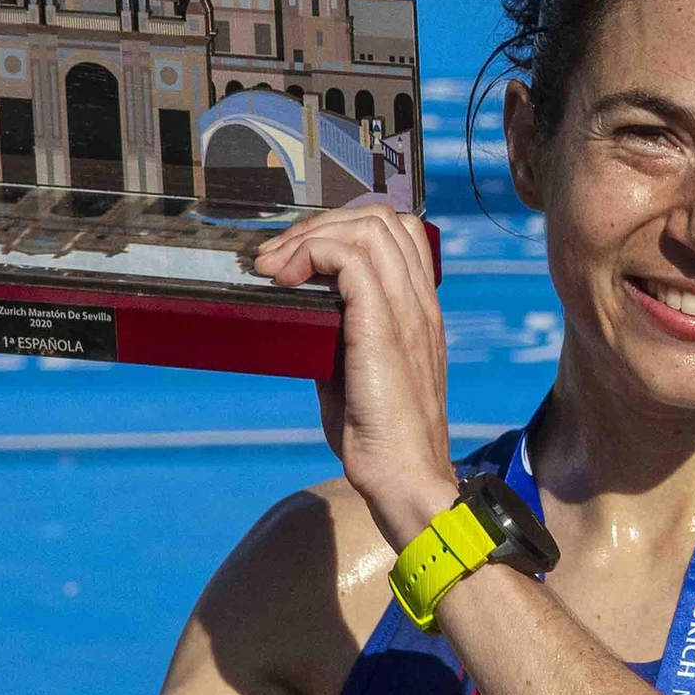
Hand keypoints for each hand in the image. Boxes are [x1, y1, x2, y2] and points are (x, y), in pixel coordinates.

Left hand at [254, 203, 455, 548]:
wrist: (405, 477)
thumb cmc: (380, 439)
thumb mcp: (353, 375)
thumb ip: (337, 338)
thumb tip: (301, 316)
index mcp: (419, 309)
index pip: (397, 231)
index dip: (343, 227)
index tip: (297, 257)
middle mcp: (420, 302)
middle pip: (381, 217)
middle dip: (319, 224)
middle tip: (276, 257)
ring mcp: (408, 311)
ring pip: (368, 226)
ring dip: (311, 235)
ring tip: (274, 266)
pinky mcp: (385, 327)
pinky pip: (352, 258)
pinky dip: (311, 254)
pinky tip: (285, 280)